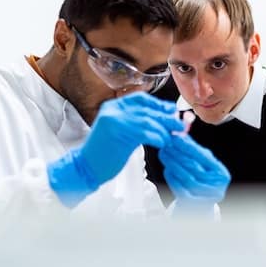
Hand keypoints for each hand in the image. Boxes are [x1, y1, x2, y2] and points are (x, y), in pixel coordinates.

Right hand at [48, 93, 182, 204]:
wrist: (85, 167)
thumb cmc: (104, 153)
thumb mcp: (120, 132)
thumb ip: (136, 123)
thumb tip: (161, 119)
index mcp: (113, 107)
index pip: (140, 99)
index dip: (158, 104)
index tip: (171, 111)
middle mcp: (113, 110)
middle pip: (146, 109)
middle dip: (166, 116)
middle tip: (180, 124)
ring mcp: (114, 120)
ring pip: (147, 120)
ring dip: (164, 128)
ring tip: (173, 136)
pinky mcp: (118, 132)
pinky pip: (144, 131)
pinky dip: (157, 136)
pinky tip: (162, 142)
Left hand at [160, 134, 229, 210]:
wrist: (198, 206)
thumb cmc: (201, 181)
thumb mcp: (202, 164)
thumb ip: (194, 150)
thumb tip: (180, 133)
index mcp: (221, 174)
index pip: (203, 157)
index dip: (188, 146)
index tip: (176, 137)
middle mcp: (216, 186)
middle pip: (194, 166)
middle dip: (178, 154)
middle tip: (166, 144)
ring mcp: (205, 197)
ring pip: (186, 177)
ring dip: (173, 164)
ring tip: (164, 154)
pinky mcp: (193, 204)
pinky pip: (180, 188)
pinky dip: (172, 178)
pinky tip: (167, 169)